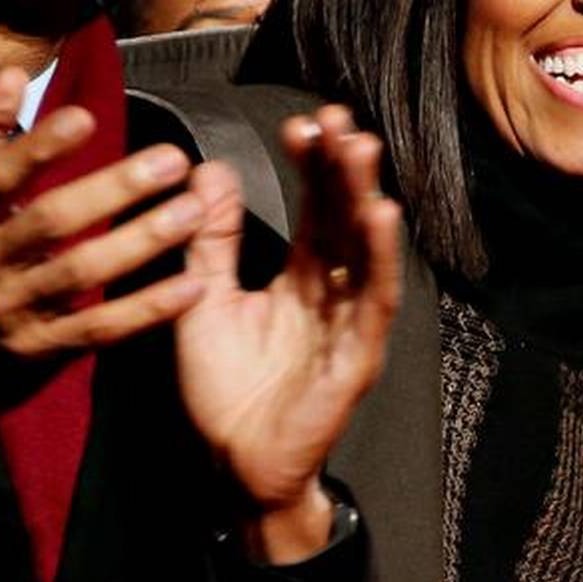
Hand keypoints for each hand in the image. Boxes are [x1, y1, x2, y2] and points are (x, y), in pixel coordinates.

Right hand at [0, 68, 207, 492]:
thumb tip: (13, 73)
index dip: (39, 144)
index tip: (87, 116)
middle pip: (50, 221)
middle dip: (112, 189)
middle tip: (173, 160)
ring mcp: (16, 308)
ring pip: (79, 273)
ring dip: (140, 241)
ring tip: (194, 213)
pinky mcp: (44, 351)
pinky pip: (100, 328)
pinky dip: (146, 308)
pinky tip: (193, 286)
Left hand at [174, 106, 403, 562]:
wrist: (234, 463)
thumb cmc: (225, 388)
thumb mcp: (203, 299)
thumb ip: (211, 241)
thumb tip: (211, 171)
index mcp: (301, 277)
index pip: (316, 209)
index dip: (314, 166)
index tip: (304, 124)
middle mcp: (332, 292)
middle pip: (346, 218)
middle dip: (344, 168)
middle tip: (338, 117)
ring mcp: (348, 323)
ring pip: (365, 251)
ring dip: (365, 198)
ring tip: (361, 148)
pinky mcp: (356, 357)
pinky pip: (371, 302)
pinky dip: (378, 260)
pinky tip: (379, 218)